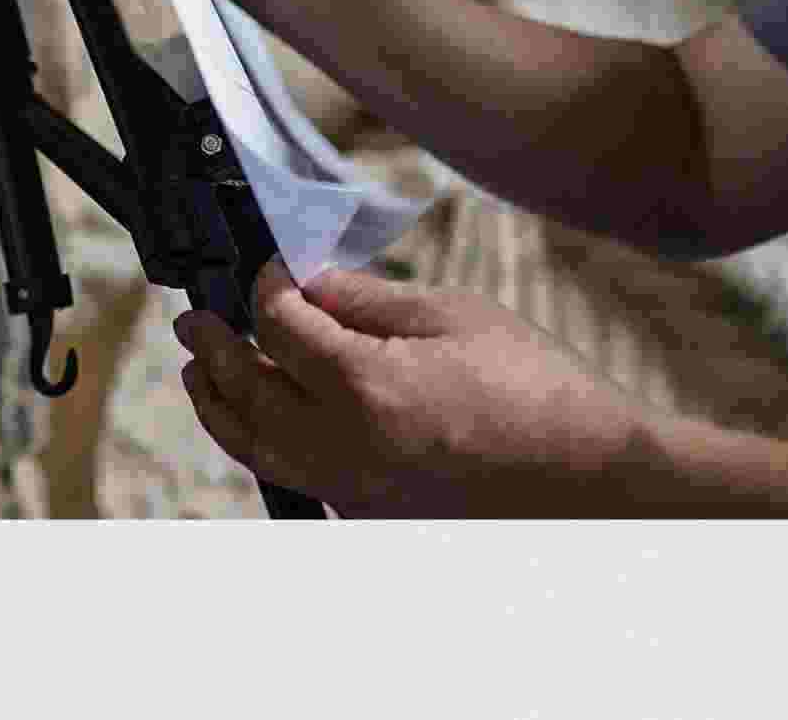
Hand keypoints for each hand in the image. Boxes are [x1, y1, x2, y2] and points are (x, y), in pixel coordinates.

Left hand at [173, 258, 662, 515]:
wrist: (593, 480)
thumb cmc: (538, 390)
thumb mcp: (454, 315)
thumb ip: (369, 299)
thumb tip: (310, 283)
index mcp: (366, 386)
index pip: (278, 326)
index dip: (263, 288)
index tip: (264, 269)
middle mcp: (346, 448)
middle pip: (249, 393)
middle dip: (215, 350)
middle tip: (194, 321)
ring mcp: (354, 492)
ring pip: (260, 450)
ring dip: (223, 408)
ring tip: (204, 376)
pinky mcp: (369, 518)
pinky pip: (297, 480)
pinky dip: (269, 447)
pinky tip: (269, 421)